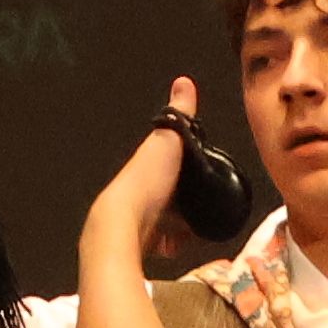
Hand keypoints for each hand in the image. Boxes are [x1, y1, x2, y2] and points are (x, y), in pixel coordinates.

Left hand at [86, 77, 196, 256]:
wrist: (122, 224)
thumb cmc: (147, 180)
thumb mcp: (169, 140)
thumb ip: (180, 113)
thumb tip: (184, 80)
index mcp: (144, 167)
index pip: (166, 166)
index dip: (185, 171)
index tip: (203, 177)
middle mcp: (137, 192)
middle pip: (167, 196)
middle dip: (184, 202)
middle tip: (204, 206)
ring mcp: (136, 220)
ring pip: (165, 222)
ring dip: (180, 226)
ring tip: (196, 228)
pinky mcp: (138, 245)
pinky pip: (161, 246)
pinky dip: (173, 245)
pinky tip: (181, 245)